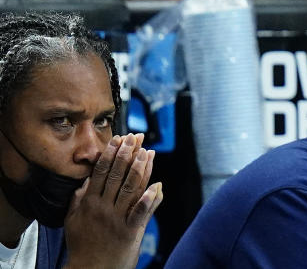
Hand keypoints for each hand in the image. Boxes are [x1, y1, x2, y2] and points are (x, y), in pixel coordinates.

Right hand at [62, 133, 162, 268]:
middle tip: (135, 136)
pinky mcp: (129, 232)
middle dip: (127, 154)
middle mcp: (102, 209)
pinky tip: (157, 185)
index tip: (119, 138)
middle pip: (116, 175)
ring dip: (140, 168)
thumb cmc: (82, 246)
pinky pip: (141, 213)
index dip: (111, 154)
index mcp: (88, 203)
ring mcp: (116, 219)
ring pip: (129, 189)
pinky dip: (149, 199)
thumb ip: (78, 200)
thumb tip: (85, 181)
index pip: (100, 173)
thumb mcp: (72, 221)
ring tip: (148, 151)